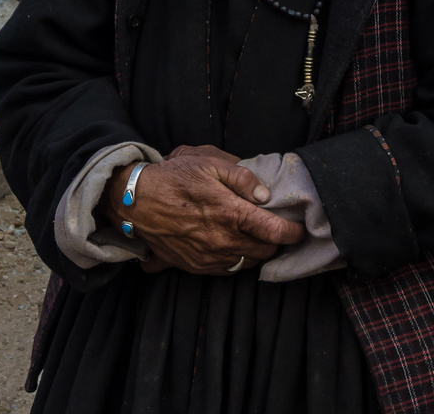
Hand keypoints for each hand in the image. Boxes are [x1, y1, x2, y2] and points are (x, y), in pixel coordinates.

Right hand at [100, 148, 303, 274]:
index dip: (292, 233)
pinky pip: (225, 271)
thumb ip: (242, 178)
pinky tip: (235, 247)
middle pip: (264, 252)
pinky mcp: (193, 266)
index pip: (273, 232)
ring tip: (258, 239)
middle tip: (278, 230)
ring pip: (246, 264)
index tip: (300, 230)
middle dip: (275, 243)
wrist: (134, 201)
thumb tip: (264, 195)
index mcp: (230, 214)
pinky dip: (236, 261)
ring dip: (256, 253)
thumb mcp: (210, 163)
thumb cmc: (173, 177)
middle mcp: (221, 241)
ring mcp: (207, 257)